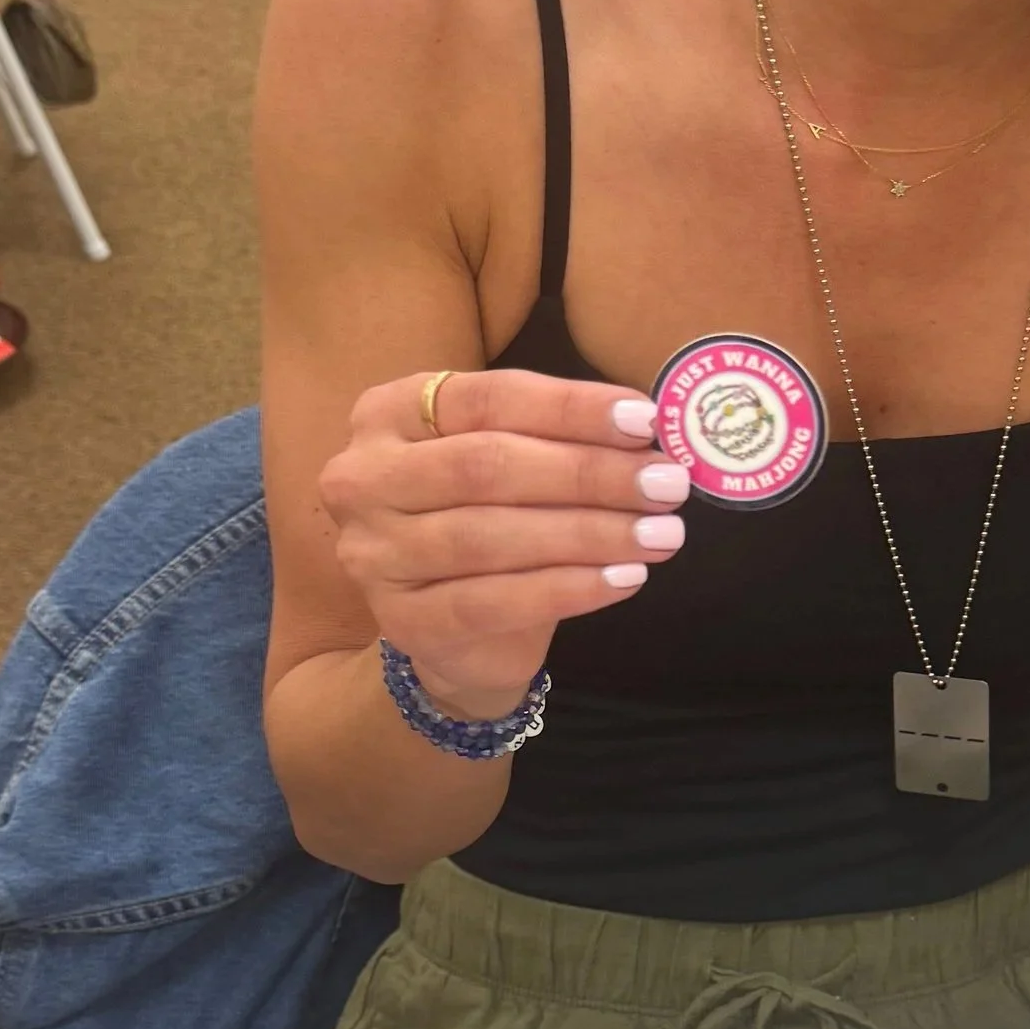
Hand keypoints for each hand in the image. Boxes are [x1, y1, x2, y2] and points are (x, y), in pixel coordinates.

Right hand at [319, 367, 684, 722]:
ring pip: (490, 536)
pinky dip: (566, 589)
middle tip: (666, 483)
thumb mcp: (513, 458)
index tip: (646, 420)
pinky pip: (492, 602)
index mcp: (389, 412)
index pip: (489, 398)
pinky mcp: (401, 620)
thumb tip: (646, 425)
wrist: (456, 630)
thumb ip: (557, 436)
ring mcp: (373, 552)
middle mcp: (363, 475)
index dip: (571, 408)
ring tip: (662, 534)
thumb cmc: (491, 516)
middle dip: (589, 473)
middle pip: (487, 465)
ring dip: (589, 533)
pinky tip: (624, 579)